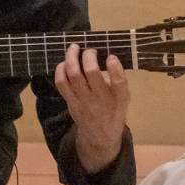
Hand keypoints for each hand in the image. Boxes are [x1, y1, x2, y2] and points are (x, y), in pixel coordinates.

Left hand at [54, 45, 128, 171]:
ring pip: (73, 76)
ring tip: (74, 48)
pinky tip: (64, 63)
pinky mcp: (70, 102)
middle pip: (91, 73)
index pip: (119, 83)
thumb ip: (119, 80)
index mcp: (118, 98)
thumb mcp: (124, 98)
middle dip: (88, 56)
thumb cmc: (113, 111)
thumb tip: (110, 58)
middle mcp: (100, 99)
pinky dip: (60, 70)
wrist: (100, 136)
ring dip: (71, 58)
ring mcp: (83, 101)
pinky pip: (61, 84)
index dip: (115, 68)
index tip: (111, 57)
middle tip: (90, 50)